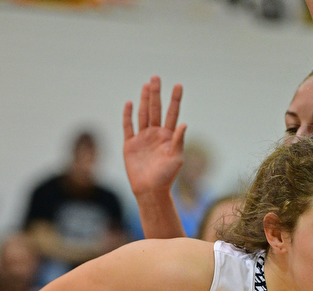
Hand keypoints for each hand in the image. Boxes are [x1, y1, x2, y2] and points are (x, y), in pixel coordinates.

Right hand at [123, 75, 186, 196]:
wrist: (149, 190)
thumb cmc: (166, 177)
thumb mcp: (176, 159)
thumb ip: (179, 140)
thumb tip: (184, 123)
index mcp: (168, 137)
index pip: (172, 114)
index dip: (175, 100)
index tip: (178, 85)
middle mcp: (155, 134)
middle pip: (156, 109)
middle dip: (156, 94)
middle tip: (156, 77)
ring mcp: (142, 138)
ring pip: (143, 114)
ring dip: (144, 100)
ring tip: (146, 85)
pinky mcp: (130, 144)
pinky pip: (128, 126)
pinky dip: (128, 115)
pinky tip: (130, 103)